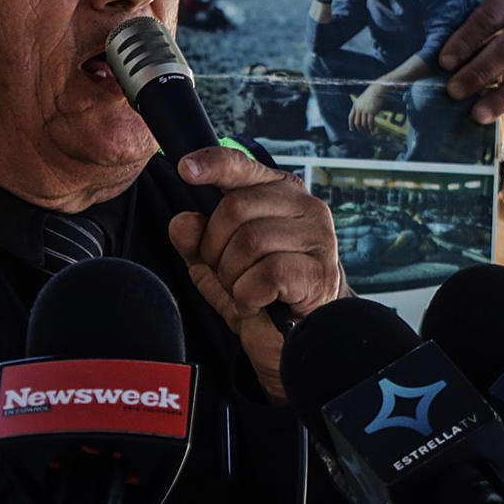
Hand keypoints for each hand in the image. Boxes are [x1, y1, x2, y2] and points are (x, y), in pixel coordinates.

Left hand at [167, 147, 345, 400]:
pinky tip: (258, 303)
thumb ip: (196, 241)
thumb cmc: (259, 291)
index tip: (185, 168)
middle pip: (235, 208)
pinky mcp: (320, 271)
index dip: (212, 164)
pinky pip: (266, 274)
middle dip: (215, 248)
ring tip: (244, 291)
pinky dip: (249, 296)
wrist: (292, 339)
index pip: (241, 166)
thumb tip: (183, 223)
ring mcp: (318, 237)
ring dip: (233, 276)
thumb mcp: (216, 263)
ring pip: (250, 242)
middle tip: (225, 273)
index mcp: (279, 192)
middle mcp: (304, 206)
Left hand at [348, 81, 388, 132]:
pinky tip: (373, 130)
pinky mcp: (371, 112)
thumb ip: (360, 107)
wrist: (377, 89)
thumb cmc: (371, 95)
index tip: (352, 129)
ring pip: (363, 124)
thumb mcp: (363, 100)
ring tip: (369, 132)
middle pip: (357, 123)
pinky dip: (371, 128)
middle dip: (360, 129)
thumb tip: (361, 116)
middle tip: (363, 132)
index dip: (350, 124)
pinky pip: (370, 123)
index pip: (350, 117)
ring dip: (366, 130)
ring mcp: (365, 111)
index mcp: (355, 106)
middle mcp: (359, 109)